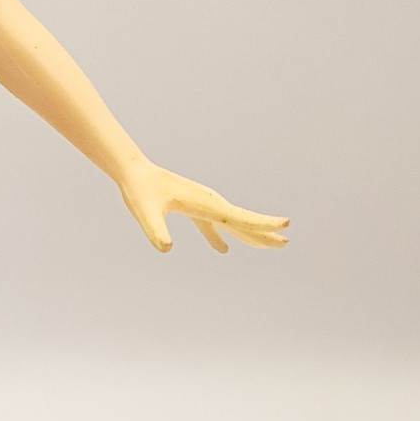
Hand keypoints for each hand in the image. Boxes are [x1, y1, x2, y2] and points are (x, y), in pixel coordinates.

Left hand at [118, 156, 289, 253]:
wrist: (133, 172)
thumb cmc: (139, 190)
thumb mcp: (145, 213)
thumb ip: (156, 231)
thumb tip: (166, 248)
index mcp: (206, 204)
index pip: (240, 217)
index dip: (263, 224)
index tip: (285, 225)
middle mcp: (209, 202)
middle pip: (243, 221)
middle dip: (265, 232)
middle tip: (286, 243)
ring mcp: (202, 204)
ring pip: (231, 222)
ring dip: (249, 234)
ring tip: (268, 245)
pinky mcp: (192, 207)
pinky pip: (212, 224)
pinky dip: (219, 235)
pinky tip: (223, 248)